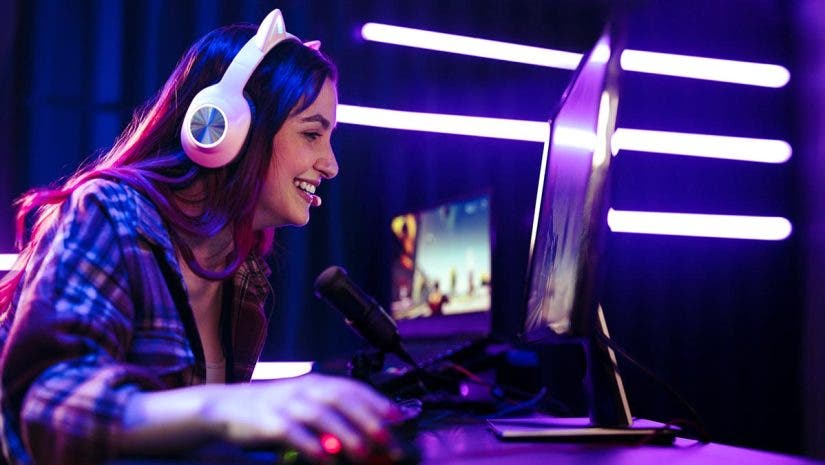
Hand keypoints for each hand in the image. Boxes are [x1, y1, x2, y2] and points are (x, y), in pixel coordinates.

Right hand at [202, 373, 396, 459]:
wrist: (226, 407)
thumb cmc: (272, 408)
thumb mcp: (303, 403)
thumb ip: (332, 415)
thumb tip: (367, 434)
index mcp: (316, 383)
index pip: (352, 388)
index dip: (377, 401)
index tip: (398, 417)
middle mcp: (304, 390)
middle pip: (341, 400)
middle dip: (367, 419)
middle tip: (387, 439)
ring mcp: (286, 405)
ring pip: (321, 416)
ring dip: (345, 433)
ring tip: (363, 452)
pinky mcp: (269, 423)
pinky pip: (294, 434)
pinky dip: (312, 445)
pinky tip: (326, 459)